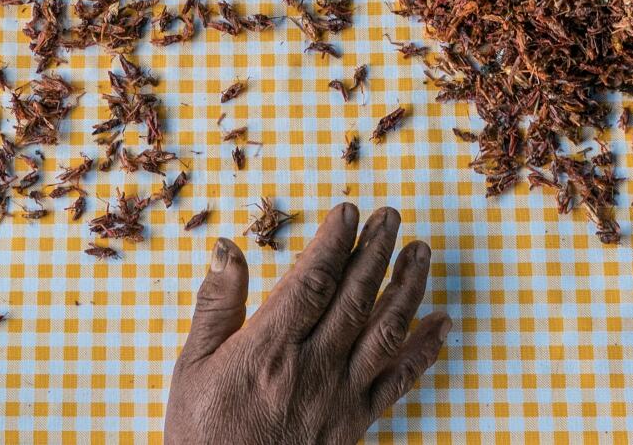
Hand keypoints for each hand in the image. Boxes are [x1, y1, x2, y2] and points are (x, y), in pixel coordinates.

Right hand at [163, 203, 449, 444]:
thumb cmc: (203, 431)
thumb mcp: (192, 365)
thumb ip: (215, 305)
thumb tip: (228, 247)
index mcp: (268, 349)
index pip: (311, 281)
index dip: (334, 242)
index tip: (349, 210)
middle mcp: (312, 368)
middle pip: (355, 297)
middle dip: (376, 250)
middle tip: (391, 215)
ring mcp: (340, 397)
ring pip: (386, 332)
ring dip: (408, 288)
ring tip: (421, 253)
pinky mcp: (357, 422)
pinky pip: (401, 382)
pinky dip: (426, 349)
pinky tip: (441, 322)